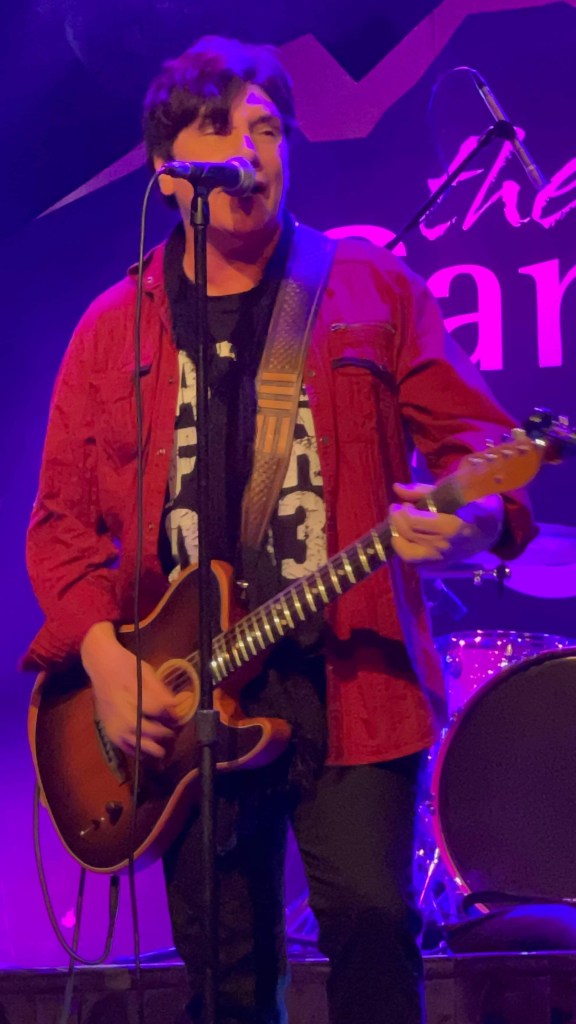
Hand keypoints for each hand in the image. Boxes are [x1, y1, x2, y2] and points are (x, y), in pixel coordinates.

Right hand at [81, 622, 180, 758]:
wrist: (101, 666)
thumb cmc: (126, 666)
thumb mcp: (147, 672)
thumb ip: (161, 692)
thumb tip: (176, 706)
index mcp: (135, 698)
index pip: (160, 712)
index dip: (172, 715)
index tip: (178, 717)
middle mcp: (124, 716)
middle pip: (151, 732)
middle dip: (165, 733)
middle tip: (172, 732)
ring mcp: (116, 726)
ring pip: (139, 744)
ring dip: (153, 747)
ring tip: (163, 749)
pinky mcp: (110, 731)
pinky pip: (126, 747)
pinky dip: (137, 751)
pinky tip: (146, 750)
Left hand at [389, 482, 503, 565]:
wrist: (494, 531)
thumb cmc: (478, 506)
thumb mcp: (457, 491)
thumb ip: (424, 491)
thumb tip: (397, 488)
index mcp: (452, 527)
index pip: (415, 522)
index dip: (403, 512)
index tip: (402, 503)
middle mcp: (445, 546)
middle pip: (409, 534)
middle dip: (397, 520)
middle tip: (397, 509)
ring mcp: (443, 559)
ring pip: (408, 554)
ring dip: (397, 538)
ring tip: (398, 525)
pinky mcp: (440, 566)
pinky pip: (416, 565)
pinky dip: (406, 552)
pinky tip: (406, 539)